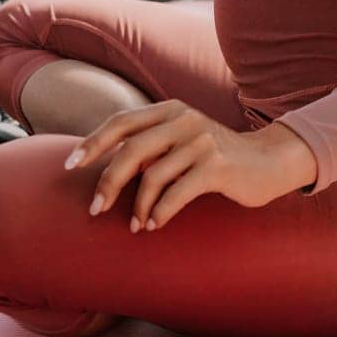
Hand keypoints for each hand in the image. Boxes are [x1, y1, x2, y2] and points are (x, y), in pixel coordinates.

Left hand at [63, 100, 316, 230]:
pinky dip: (161, 212)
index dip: (92, 143)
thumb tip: (104, 168)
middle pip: (131, 148)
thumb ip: (150, 146)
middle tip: (95, 209)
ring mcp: (201, 141)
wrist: (266, 162)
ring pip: (153, 175)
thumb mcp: (181, 141)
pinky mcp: (217, 166)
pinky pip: (178, 192)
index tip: (69, 166)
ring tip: (135, 225)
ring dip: (138, 206)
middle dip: (108, 181)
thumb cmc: (214, 158)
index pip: (121, 121)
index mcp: (170, 110)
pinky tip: (155, 225)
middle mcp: (184, 119)